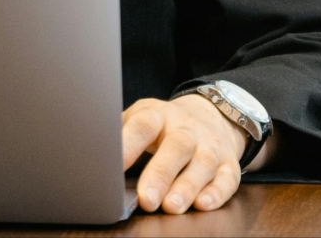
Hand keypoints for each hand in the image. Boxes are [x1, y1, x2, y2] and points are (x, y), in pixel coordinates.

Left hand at [122, 94, 247, 214]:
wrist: (207, 116)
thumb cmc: (161, 126)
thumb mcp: (139, 119)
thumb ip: (121, 136)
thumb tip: (91, 156)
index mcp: (158, 114)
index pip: (143, 124)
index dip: (129, 144)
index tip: (113, 165)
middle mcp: (186, 128)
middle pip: (176, 146)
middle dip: (161, 174)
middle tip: (146, 199)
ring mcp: (210, 145)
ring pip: (203, 163)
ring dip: (188, 186)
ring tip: (172, 206)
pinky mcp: (229, 164)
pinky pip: (227, 178)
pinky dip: (217, 192)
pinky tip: (204, 204)